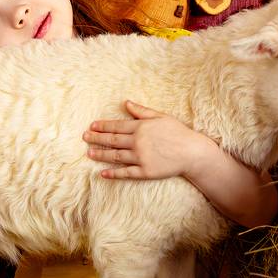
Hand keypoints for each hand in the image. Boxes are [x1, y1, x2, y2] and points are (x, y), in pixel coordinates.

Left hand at [83, 100, 210, 179]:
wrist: (193, 153)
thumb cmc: (178, 133)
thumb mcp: (161, 117)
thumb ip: (142, 111)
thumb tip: (126, 103)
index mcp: (141, 127)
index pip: (116, 126)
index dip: (102, 126)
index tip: (92, 126)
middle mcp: (138, 142)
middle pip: (112, 140)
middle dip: (96, 138)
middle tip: (85, 137)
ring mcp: (141, 157)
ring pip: (115, 156)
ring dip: (100, 154)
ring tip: (89, 153)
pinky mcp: (145, 171)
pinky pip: (126, 173)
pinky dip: (113, 173)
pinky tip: (103, 173)